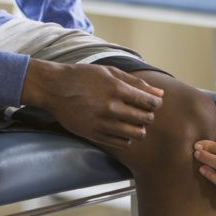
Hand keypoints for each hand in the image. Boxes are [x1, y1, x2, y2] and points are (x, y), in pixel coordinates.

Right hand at [22, 60, 163, 149]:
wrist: (55, 88)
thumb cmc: (84, 76)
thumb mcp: (110, 72)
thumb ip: (136, 83)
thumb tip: (160, 93)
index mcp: (116, 89)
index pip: (150, 103)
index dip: (155, 104)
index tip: (152, 103)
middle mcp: (111, 107)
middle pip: (146, 119)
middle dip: (148, 115)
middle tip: (142, 111)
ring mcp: (102, 123)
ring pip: (136, 134)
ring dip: (139, 128)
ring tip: (133, 121)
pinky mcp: (94, 135)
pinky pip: (121, 143)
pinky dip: (126, 137)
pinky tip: (121, 128)